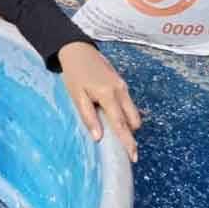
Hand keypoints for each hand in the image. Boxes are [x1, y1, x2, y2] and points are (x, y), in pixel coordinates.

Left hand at [57, 41, 141, 162]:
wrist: (78, 50)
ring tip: (112, 129)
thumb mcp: (76, 96)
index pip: (121, 124)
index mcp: (108, 95)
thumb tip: (99, 137)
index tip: (133, 157)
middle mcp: (120, 91)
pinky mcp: (122, 84)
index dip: (128, 142)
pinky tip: (112, 115)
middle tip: (119, 144)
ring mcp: (123, 87)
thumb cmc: (74, 74)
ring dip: (127, 123)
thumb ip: (88, 116)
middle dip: (130, 134)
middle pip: (134, 121)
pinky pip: (129, 104)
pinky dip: (124, 113)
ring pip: (134, 112)